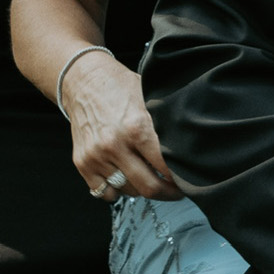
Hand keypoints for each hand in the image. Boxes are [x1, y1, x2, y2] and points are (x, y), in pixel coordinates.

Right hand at [62, 54, 180, 200]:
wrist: (83, 81)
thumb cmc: (120, 87)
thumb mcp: (150, 98)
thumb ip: (166, 124)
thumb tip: (190, 149)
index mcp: (136, 127)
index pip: (166, 167)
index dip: (181, 178)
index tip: (187, 180)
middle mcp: (114, 144)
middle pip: (148, 187)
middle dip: (168, 193)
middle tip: (176, 190)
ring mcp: (96, 156)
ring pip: (128, 191)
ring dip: (142, 187)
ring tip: (150, 175)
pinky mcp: (82, 162)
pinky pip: (104, 192)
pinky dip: (117, 189)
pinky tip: (125, 175)